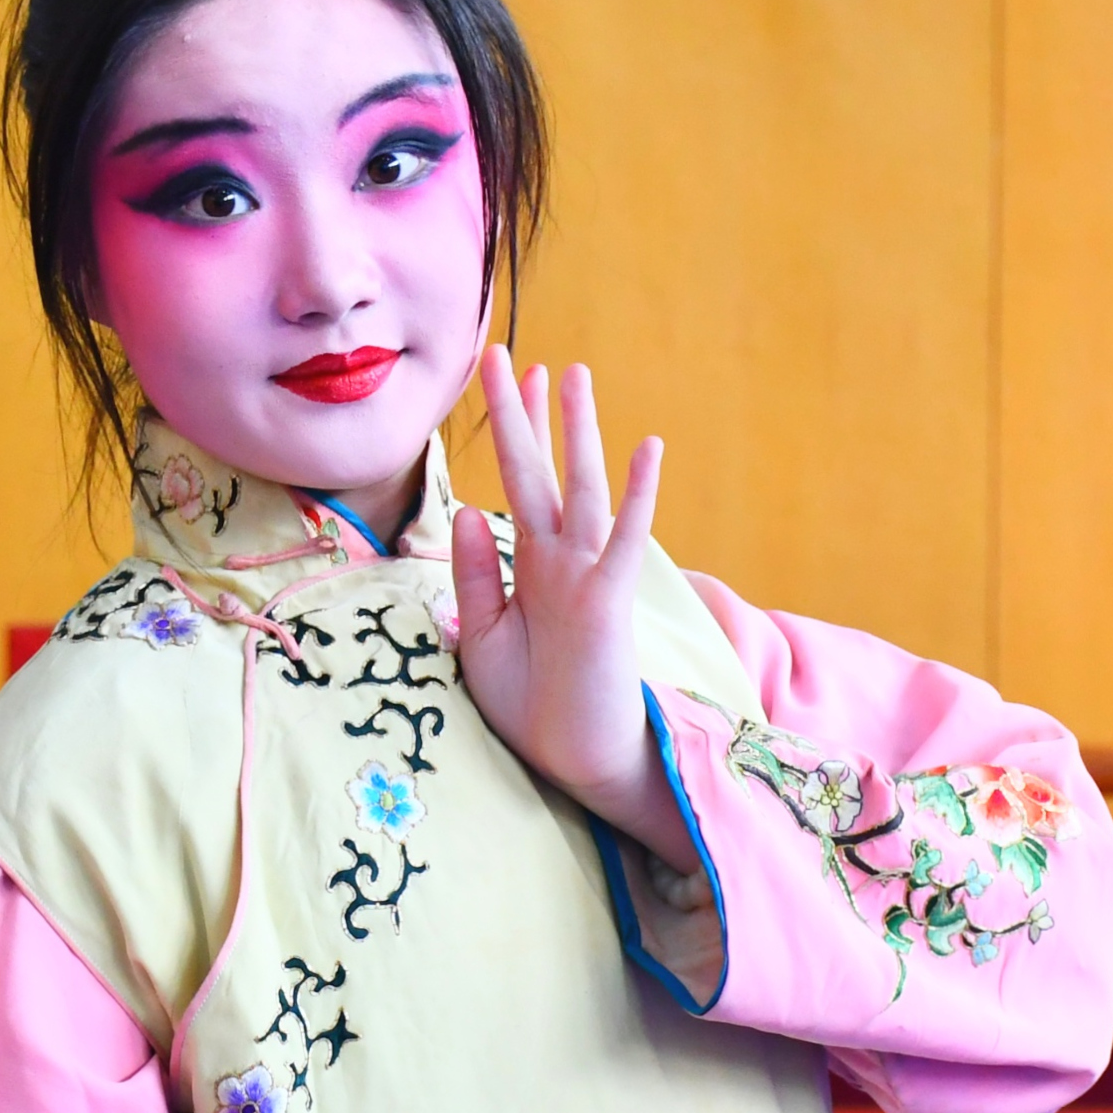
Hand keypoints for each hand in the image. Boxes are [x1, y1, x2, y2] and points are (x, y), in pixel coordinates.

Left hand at [451, 348, 700, 873]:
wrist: (575, 760)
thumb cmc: (535, 708)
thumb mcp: (483, 636)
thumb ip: (475, 573)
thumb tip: (465, 510)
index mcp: (529, 567)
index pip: (516, 485)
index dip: (510, 431)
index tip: (506, 378)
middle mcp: (560, 560)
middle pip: (537, 472)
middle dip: (523, 414)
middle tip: (510, 352)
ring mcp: (587, 575)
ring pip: (580, 488)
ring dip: (577, 432)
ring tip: (575, 374)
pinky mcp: (609, 601)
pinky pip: (623, 538)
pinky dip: (636, 494)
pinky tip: (647, 446)